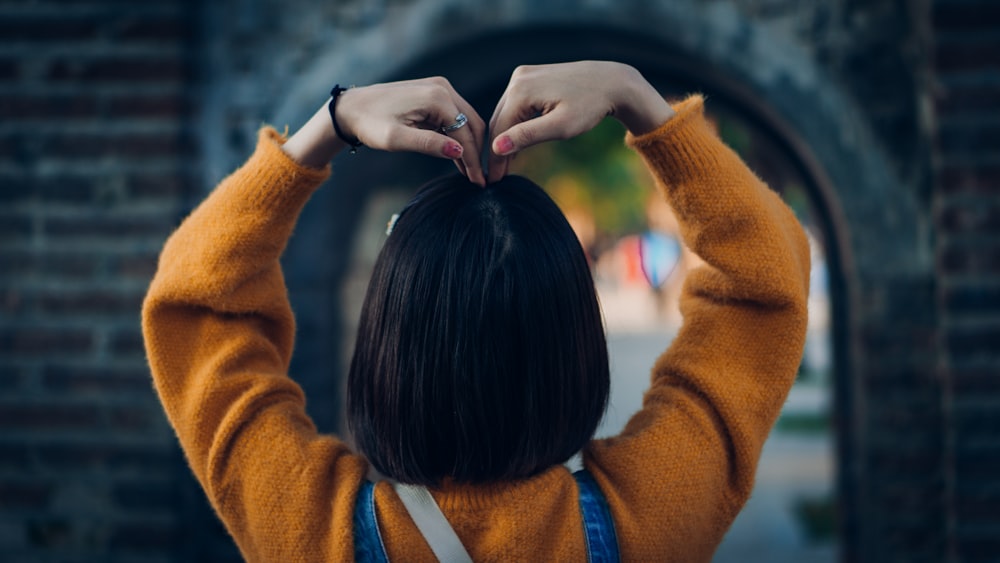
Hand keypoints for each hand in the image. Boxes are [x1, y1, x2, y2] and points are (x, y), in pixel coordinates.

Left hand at [283, 77, 486, 184]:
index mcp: (437, 97)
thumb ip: (428, 144)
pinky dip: (458, 137)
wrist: (351, 108)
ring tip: (469, 172)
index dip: (473, 160)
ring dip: (469, 145)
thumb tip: (459, 151)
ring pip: (466, 121)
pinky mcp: (434, 94)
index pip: (465, 133)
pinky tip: (456, 156)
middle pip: (472, 125)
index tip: (479, 182)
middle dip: (476, 153)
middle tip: (478, 180)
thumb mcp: (396, 139)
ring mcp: (440, 89)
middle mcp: (443, 88)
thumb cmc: (370, 124)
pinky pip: (454, 118)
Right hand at [487, 61, 674, 182]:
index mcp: (521, 91)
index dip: (495, 159)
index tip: (494, 181)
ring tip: (506, 164)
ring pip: (505, 112)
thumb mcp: (561, 127)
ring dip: (504, 137)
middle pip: (499, 120)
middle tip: (497, 177)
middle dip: (497, 149)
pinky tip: (517, 141)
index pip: (499, 131)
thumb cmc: (590, 107)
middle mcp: (518, 79)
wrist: (611, 82)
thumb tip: (496, 148)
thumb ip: (527, 136)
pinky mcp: (530, 76)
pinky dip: (514, 123)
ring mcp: (523, 75)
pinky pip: (515, 104)